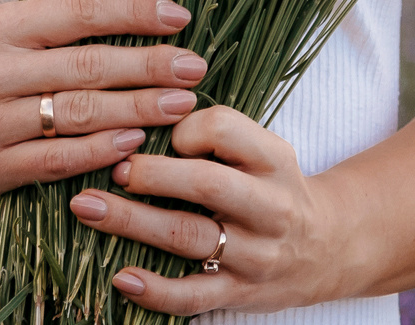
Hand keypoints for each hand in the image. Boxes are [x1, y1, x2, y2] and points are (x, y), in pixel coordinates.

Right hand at [0, 0, 208, 197]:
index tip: (179, 17)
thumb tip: (148, 19)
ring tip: (181, 104)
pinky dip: (101, 151)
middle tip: (194, 68)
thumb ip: (63, 25)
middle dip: (148, 67)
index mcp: (2, 26)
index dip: (133, 11)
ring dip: (137, 109)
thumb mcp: (8, 32)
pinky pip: (57, 160)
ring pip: (77, 114)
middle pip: (86, 66)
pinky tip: (136, 141)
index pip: (79, 11)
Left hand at [69, 105, 362, 315]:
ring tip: (88, 208)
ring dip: (132, 222)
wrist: (327, 249)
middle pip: (205, 184)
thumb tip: (150, 118)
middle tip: (111, 168)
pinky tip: (122, 277)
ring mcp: (255, 254)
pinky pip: (192, 296)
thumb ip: (222, 135)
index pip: (226, 130)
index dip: (186, 127)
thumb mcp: (266, 151)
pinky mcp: (240, 293)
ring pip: (188, 237)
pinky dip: (154, 289)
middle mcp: (269, 206)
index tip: (164, 134)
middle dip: (151, 174)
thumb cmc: (276, 188)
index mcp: (274, 160)